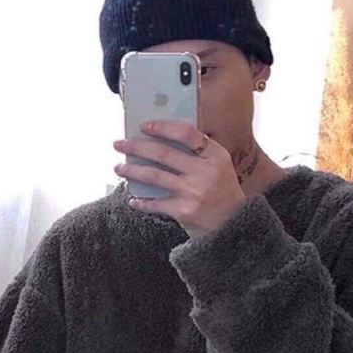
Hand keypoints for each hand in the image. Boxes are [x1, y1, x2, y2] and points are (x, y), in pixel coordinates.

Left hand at [113, 121, 246, 238]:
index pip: (186, 133)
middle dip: (136, 147)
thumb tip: (163, 139)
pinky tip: (133, 200)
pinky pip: (155, 203)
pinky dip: (141, 202)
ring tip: (118, 168)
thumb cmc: (222, 193)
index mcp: (215, 156)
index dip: (163, 127)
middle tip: (119, 144)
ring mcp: (193, 192)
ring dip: (132, 171)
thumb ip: (199, 153)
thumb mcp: (220, 167)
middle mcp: (204, 172)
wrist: (233, 227)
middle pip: (163, 153)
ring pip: (154, 176)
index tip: (143, 125)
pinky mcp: (183, 211)